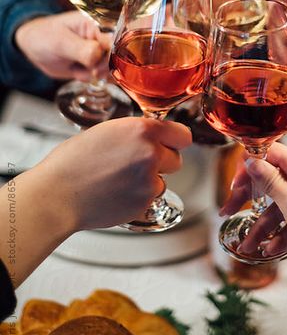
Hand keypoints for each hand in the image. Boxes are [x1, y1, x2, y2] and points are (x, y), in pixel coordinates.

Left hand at [14, 11, 110, 80]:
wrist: (33, 47)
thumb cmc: (44, 36)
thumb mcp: (60, 42)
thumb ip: (80, 49)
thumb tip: (98, 54)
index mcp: (95, 25)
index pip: (114, 42)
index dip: (109, 57)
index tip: (96, 67)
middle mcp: (99, 37)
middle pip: (114, 56)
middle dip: (101, 68)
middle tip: (89, 71)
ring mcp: (95, 51)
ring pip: (107, 67)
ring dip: (93, 74)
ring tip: (76, 70)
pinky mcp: (91, 63)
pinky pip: (98, 74)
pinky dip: (88, 77)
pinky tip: (76, 72)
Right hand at [31, 116, 191, 231]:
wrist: (57, 194)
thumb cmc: (72, 161)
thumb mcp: (107, 131)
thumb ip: (135, 133)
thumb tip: (150, 137)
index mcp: (142, 130)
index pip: (182, 134)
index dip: (175, 140)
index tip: (172, 143)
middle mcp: (151, 154)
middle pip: (176, 159)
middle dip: (162, 162)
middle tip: (137, 164)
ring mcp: (149, 181)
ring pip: (162, 181)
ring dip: (149, 181)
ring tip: (119, 180)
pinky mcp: (144, 204)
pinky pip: (150, 199)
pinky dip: (138, 198)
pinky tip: (116, 193)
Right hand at [221, 143, 286, 318]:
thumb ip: (269, 180)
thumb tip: (253, 161)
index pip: (271, 153)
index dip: (250, 164)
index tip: (235, 180)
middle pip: (270, 181)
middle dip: (249, 198)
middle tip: (228, 209)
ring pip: (277, 206)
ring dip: (261, 225)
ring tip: (247, 245)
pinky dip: (278, 233)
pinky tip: (269, 249)